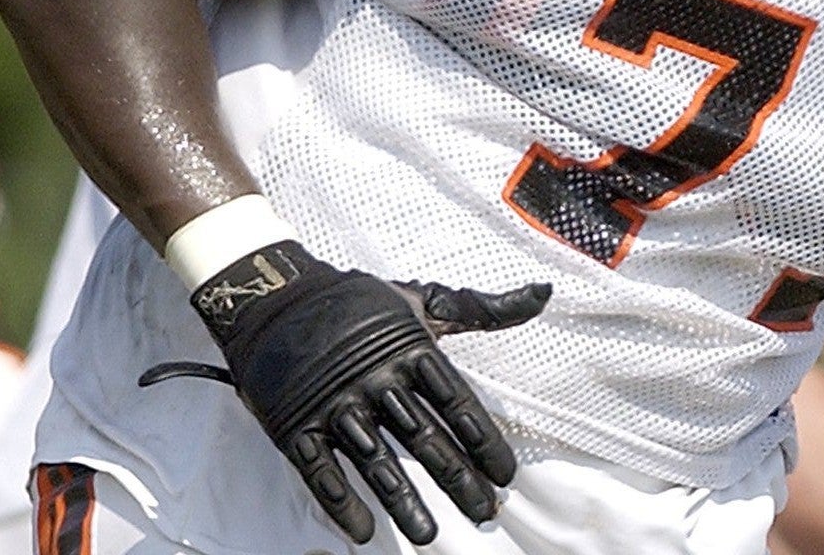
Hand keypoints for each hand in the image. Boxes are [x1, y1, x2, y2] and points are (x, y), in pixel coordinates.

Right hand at [140, 241, 549, 544]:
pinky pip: (319, 471)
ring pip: (375, 461)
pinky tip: (363, 533)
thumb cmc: (361, 303)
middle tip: (486, 512)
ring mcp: (335, 405)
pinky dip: (340, 503)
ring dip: (402, 501)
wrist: (278, 296)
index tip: (507, 474)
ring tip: (428, 536)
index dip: (484, 441)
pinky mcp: (296, 424)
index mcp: (412, 351)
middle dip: (458, 479)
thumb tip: (545, 293)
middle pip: (424, 438)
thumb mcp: (425, 299)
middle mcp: (377, 381)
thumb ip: (486, 308)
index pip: (458, 403)